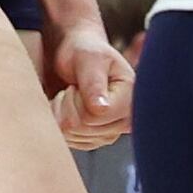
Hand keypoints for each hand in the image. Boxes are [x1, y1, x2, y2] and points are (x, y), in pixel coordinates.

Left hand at [43, 8, 132, 147]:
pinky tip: (70, 107)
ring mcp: (111, 134)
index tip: (81, 83)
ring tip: (73, 95)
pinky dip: (60, 121)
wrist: (80, 57)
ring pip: (71, 135)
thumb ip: (94, 83)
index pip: (95, 115)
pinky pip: (68, 140)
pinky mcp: (95, 140)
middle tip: (74, 87)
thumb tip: (101, 109)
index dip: (78, 99)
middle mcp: (126, 121)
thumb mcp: (90, 59)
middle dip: (67, 104)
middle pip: (80, 127)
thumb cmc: (87, 52)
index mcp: (131, 99)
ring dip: (62, 112)